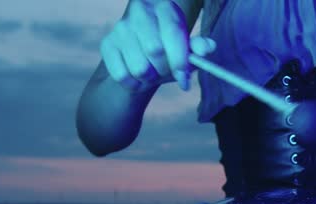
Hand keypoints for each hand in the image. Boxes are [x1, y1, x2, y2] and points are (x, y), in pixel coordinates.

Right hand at [100, 0, 216, 91]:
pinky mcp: (107, 44)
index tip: (185, 81)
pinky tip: (137, 77)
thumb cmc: (168, 49)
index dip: (180, 61)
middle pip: (155, 51)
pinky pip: (123, 76)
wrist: (139, 52)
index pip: (172, 34)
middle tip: (167, 73)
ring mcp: (120, 27)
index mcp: (163, 7)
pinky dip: (133, 84)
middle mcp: (139, 12)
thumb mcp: (185, 46)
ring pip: (139, 68)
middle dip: (165, 70)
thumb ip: (197, 47)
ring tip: (152, 73)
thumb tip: (208, 48)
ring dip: (149, 79)